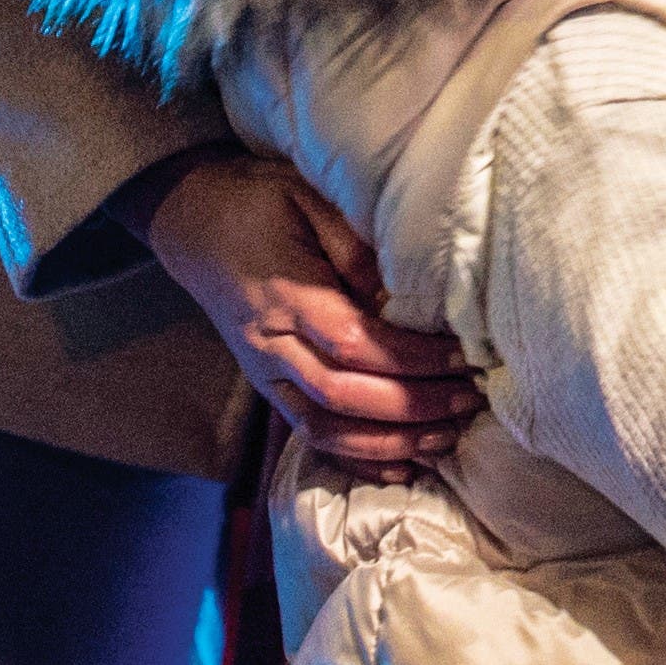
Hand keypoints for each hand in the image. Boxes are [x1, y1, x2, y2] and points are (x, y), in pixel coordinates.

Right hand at [121, 146, 479, 470]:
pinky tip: (400, 466)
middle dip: (412, 408)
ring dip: (389, 442)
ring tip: (446, 438)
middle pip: (344, 396)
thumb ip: (357, 243)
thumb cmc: (261, 201)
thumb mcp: (310, 198)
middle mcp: (271, 346)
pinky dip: (356, 457)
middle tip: (468, 402)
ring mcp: (266, 373)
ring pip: (326, 428)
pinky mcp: (267, 387)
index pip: (353, 342)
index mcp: (285, 296)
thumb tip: (407, 288)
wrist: (196, 221)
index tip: (462, 357)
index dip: (411, 358)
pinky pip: (311, 434)